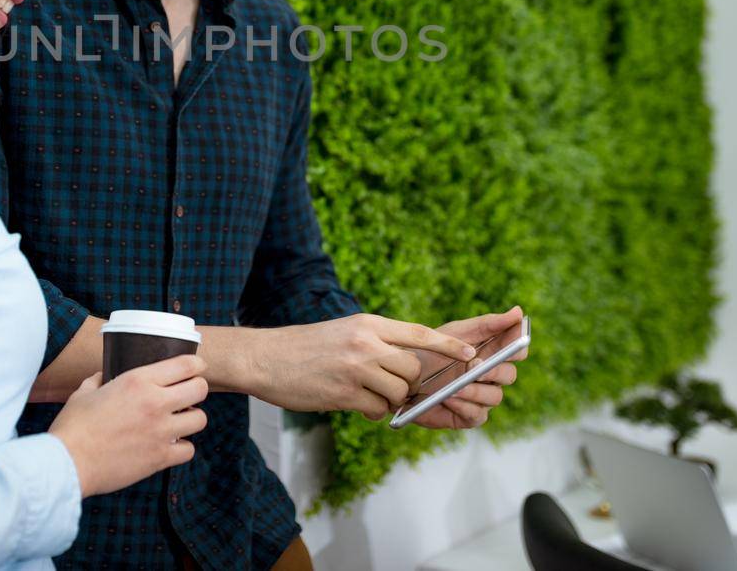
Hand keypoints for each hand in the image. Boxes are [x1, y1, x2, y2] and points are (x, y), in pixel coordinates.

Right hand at [49, 355, 208, 496]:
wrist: (67, 463)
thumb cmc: (73, 427)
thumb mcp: (84, 392)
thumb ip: (99, 380)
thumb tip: (103, 376)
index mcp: (138, 381)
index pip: (185, 365)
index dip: (196, 365)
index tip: (197, 368)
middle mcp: (155, 402)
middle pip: (200, 389)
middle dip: (197, 389)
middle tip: (187, 395)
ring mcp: (160, 431)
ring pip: (200, 420)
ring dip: (191, 419)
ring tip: (180, 421)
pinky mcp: (160, 458)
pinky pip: (188, 450)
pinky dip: (182, 448)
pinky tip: (171, 446)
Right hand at [245, 314, 477, 419]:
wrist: (264, 358)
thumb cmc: (304, 347)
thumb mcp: (344, 332)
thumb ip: (374, 343)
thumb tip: (405, 364)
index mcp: (367, 324)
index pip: (419, 333)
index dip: (449, 345)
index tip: (471, 353)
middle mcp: (365, 343)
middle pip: (413, 370)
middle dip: (409, 384)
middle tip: (392, 387)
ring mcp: (356, 369)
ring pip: (398, 393)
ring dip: (388, 400)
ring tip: (366, 395)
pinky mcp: (344, 394)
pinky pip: (377, 410)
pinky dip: (372, 412)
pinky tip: (352, 403)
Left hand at [406, 307, 527, 430]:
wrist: (402, 373)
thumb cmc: (432, 349)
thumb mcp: (458, 331)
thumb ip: (489, 323)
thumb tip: (518, 311)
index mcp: (493, 352)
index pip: (518, 349)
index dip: (518, 345)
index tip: (512, 342)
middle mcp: (491, 376)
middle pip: (509, 374)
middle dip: (494, 370)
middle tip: (474, 365)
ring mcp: (481, 397)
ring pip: (495, 396)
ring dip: (476, 390)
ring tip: (456, 386)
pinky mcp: (469, 416)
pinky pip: (477, 415)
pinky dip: (464, 406)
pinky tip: (450, 398)